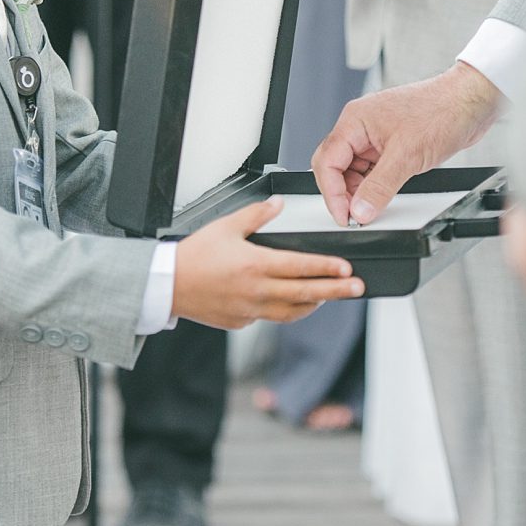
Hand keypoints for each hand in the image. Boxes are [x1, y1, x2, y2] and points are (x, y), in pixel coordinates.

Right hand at [173, 197, 365, 328]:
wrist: (168, 284)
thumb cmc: (193, 256)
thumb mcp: (226, 226)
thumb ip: (257, 215)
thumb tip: (278, 204)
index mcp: (255, 265)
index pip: (300, 267)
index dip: (327, 267)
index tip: (346, 268)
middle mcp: (256, 291)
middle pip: (305, 293)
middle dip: (336, 290)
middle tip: (356, 288)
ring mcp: (250, 309)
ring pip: (292, 311)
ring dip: (314, 303)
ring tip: (330, 296)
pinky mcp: (242, 321)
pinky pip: (272, 318)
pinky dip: (288, 311)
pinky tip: (296, 304)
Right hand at [312, 61, 501, 226]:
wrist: (469, 102)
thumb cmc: (440, 112)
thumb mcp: (406, 156)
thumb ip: (379, 187)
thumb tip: (360, 210)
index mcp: (355, 120)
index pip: (328, 162)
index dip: (332, 194)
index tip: (344, 216)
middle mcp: (360, 125)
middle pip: (335, 166)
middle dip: (342, 193)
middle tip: (355, 216)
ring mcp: (375, 135)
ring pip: (353, 169)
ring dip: (358, 190)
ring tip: (370, 208)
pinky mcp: (390, 143)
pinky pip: (371, 168)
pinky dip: (373, 184)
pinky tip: (381, 195)